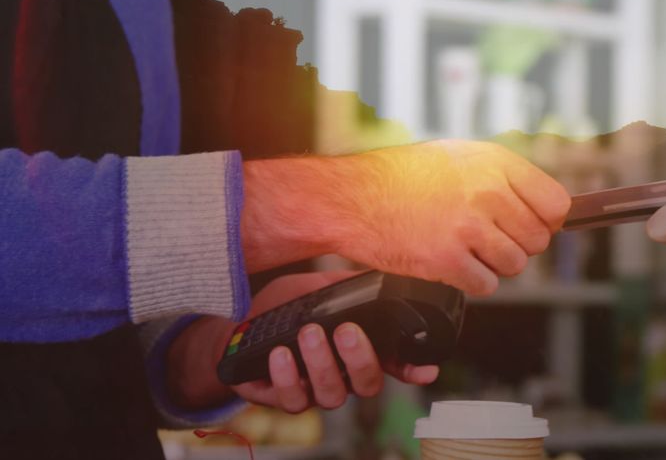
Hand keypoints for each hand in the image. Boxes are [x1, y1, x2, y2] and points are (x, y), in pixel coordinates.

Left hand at [167, 271, 437, 411]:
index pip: (394, 364)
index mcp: (356, 350)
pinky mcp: (283, 400)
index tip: (426, 369)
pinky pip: (292, 399)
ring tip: (308, 333)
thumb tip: (375, 273)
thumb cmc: (280, 309)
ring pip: (332, 394)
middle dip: (360, 359)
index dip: (413, 369)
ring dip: (321, 363)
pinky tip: (280, 354)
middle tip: (346, 331)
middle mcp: (342, 376)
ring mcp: (314, 391)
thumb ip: (343, 286)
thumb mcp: (314, 289)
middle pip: (368, 384)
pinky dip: (287, 376)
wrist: (233, 327)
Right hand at [242, 140, 570, 294]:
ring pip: (515, 265)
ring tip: (465, 248)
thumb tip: (548, 208)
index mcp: (495, 163)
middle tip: (486, 238)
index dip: (545, 221)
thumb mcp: (458, 157)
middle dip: (515, 244)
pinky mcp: (447, 259)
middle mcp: (487, 192)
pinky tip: (450, 262)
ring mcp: (468, 227)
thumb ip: (503, 178)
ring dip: (493, 264)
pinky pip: (486, 285)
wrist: (352, 197)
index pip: (556, 204)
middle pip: (537, 240)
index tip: (533, 225)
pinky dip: (471, 281)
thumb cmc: (402, 176)